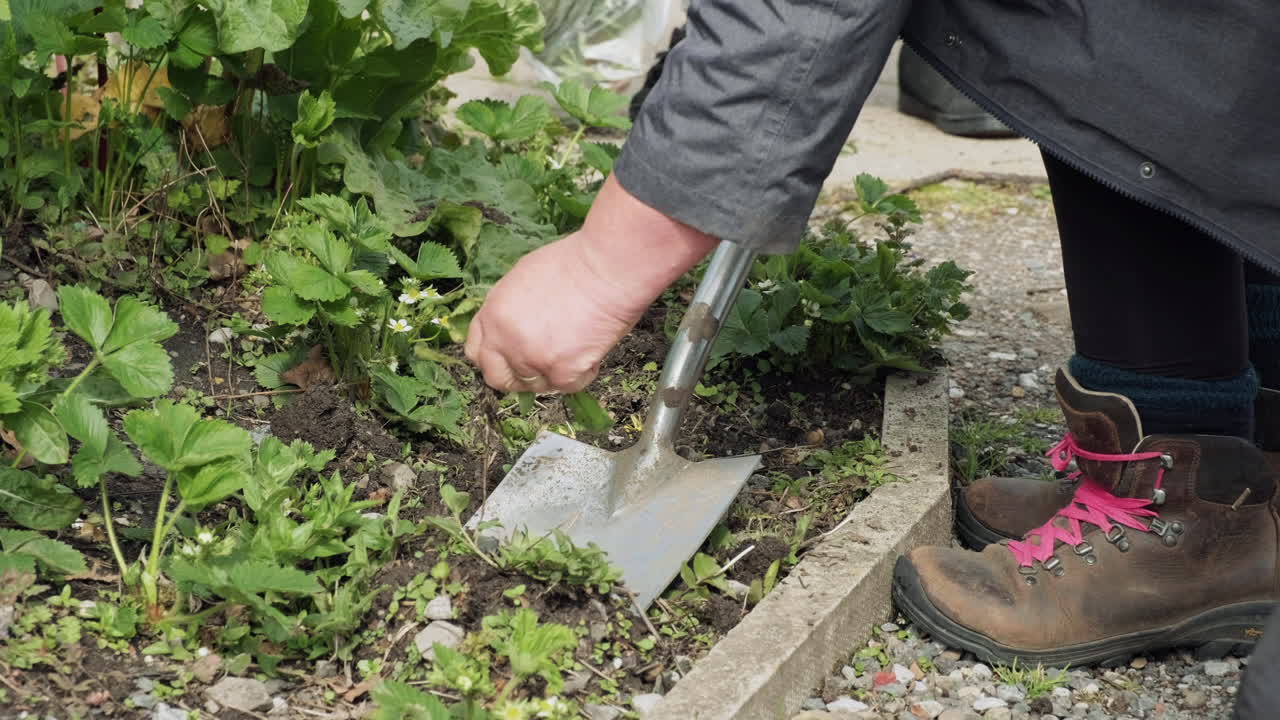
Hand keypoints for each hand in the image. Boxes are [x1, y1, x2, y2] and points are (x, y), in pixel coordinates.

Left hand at [465, 176, 717, 393]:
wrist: (606, 268)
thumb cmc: (574, 263)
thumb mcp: (522, 278)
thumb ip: (509, 310)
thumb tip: (513, 329)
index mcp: (492, 314)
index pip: (476, 352)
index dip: (494, 358)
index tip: (509, 359)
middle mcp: (504, 340)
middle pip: (497, 378)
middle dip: (516, 378)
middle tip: (540, 367)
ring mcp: (530, 359)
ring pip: (536, 385)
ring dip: (553, 373)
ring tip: (575, 346)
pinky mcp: (560, 372)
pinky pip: (567, 387)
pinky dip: (582, 374)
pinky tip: (591, 350)